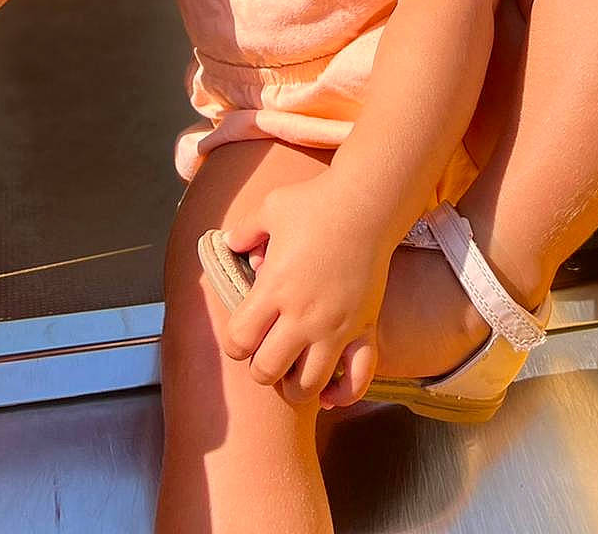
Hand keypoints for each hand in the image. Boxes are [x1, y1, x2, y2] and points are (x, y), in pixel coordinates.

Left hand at [221, 171, 391, 409]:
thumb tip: (230, 244)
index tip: (243, 329)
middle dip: (260, 367)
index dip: (234, 342)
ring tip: (294, 367)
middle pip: (267, 372)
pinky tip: (329, 390)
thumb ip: (244, 231)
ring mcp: (337, 327)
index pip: (238, 341)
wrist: (368, 202)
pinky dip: (342, 394)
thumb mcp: (269, 209)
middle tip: (267, 349)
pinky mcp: (365, 329)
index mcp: (275, 288)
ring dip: (295, 384)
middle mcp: (304, 315)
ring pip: (308, 386)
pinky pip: (357, 380)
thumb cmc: (316, 203)